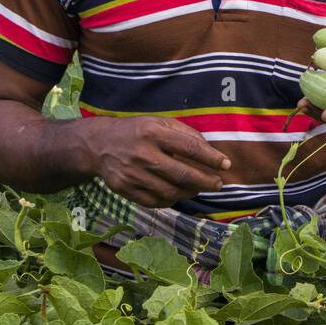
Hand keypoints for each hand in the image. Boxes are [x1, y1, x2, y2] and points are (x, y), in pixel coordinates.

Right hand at [77, 115, 230, 208]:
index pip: (189, 147)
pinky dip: (171, 200)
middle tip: (218, 184)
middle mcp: (142, 154)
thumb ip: (185, 134)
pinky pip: (155, 201)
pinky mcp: (125, 189)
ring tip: (199, 188)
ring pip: (170, 191)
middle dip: (205, 181)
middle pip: (182, 174)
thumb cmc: (137, 131)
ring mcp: (132, 174)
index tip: (226, 164)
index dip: (211, 158)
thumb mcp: (159, 123)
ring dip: (190, 193)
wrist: (99, 144)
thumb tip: (210, 151)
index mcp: (153, 132)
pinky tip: (180, 195)